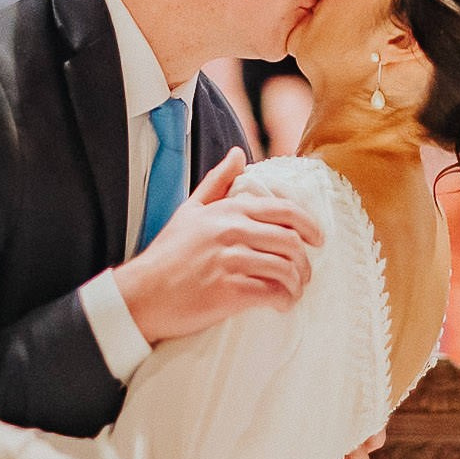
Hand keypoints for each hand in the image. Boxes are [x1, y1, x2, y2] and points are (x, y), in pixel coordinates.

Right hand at [113, 148, 325, 344]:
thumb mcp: (190, 210)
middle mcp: (232, 231)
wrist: (141, 294)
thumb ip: (217, 182)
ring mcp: (230, 260)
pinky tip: (281, 305)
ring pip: (285, 268)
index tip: (317, 240)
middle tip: (304, 274)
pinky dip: (284, 300)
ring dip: (297, 284)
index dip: (309, 225)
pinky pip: (272, 293)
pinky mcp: (228, 290)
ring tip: (293, 292)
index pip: (284, 210)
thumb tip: (238, 153)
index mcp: (228, 210)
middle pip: (290, 241)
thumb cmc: (167, 254)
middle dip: (305, 261)